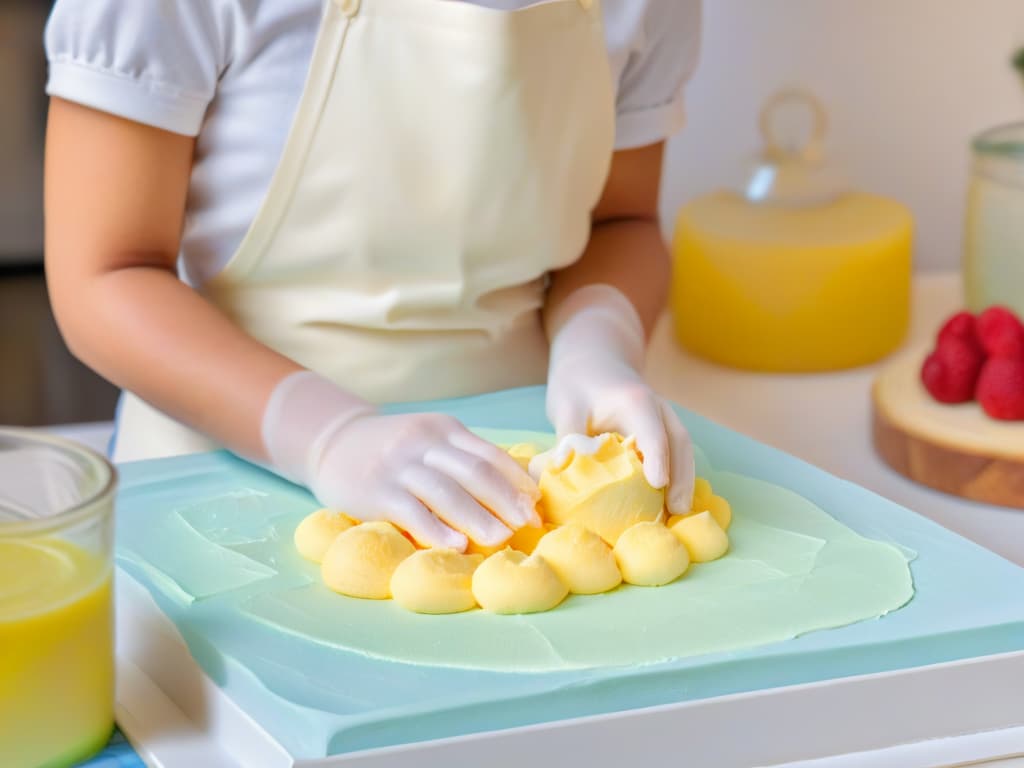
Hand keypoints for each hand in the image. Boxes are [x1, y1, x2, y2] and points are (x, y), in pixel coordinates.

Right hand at [262, 372, 540, 549]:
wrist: (332, 441)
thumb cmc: (394, 450)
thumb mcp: (430, 441)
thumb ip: (463, 460)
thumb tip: (516, 491)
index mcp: (444, 430)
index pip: (489, 455)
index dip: (517, 481)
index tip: (537, 506)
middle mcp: (424, 443)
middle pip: (473, 472)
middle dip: (505, 500)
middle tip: (528, 525)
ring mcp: (399, 466)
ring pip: (446, 492)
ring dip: (477, 517)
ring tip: (501, 538)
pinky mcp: (376, 491)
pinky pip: (411, 511)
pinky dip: (436, 529)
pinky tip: (456, 544)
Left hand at [545, 285, 694, 514]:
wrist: (591, 357)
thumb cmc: (578, 382)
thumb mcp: (566, 405)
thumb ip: (567, 438)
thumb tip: (558, 474)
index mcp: (635, 401)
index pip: (652, 432)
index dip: (656, 458)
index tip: (657, 484)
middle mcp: (657, 407)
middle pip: (678, 442)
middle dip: (681, 477)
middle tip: (677, 511)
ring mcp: (662, 417)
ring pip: (682, 447)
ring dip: (684, 478)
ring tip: (679, 512)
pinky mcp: (659, 427)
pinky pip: (675, 449)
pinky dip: (678, 472)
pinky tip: (671, 498)